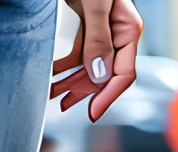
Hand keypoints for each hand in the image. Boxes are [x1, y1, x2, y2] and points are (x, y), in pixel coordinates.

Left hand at [51, 0, 143, 122]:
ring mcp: (102, 30)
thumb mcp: (96, 5)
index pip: (123, 73)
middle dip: (83, 92)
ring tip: (50, 95)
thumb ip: (98, 40)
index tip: (90, 114)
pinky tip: (51, 76)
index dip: (108, 96)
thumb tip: (100, 77)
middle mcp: (117, 33)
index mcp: (127, 30)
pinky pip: (78, 54)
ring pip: (89, 67)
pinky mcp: (87, 26)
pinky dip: (64, 67)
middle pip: (104, 75)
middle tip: (61, 107)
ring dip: (70, 83)